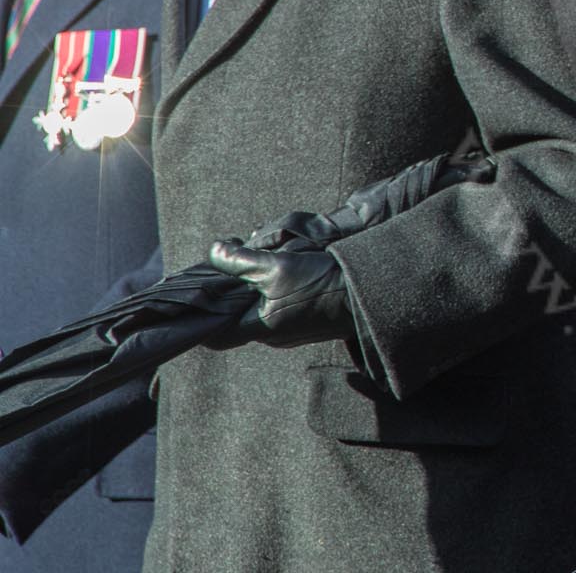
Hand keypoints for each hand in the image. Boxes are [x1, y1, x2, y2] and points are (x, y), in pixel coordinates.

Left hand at [208, 240, 353, 347]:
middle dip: (232, 292)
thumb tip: (214, 250)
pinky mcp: (307, 322)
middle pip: (238, 318)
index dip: (200, 317)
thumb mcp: (277, 266)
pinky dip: (274, 291)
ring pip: (261, 311)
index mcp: (260, 328)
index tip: (194, 294)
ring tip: (259, 261)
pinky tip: (283, 270)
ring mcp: (292, 331)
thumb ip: (240, 260)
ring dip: (256, 288)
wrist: (369, 291)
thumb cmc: (322, 283)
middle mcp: (273, 335)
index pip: (214, 333)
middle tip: (230, 265)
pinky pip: (280, 308)